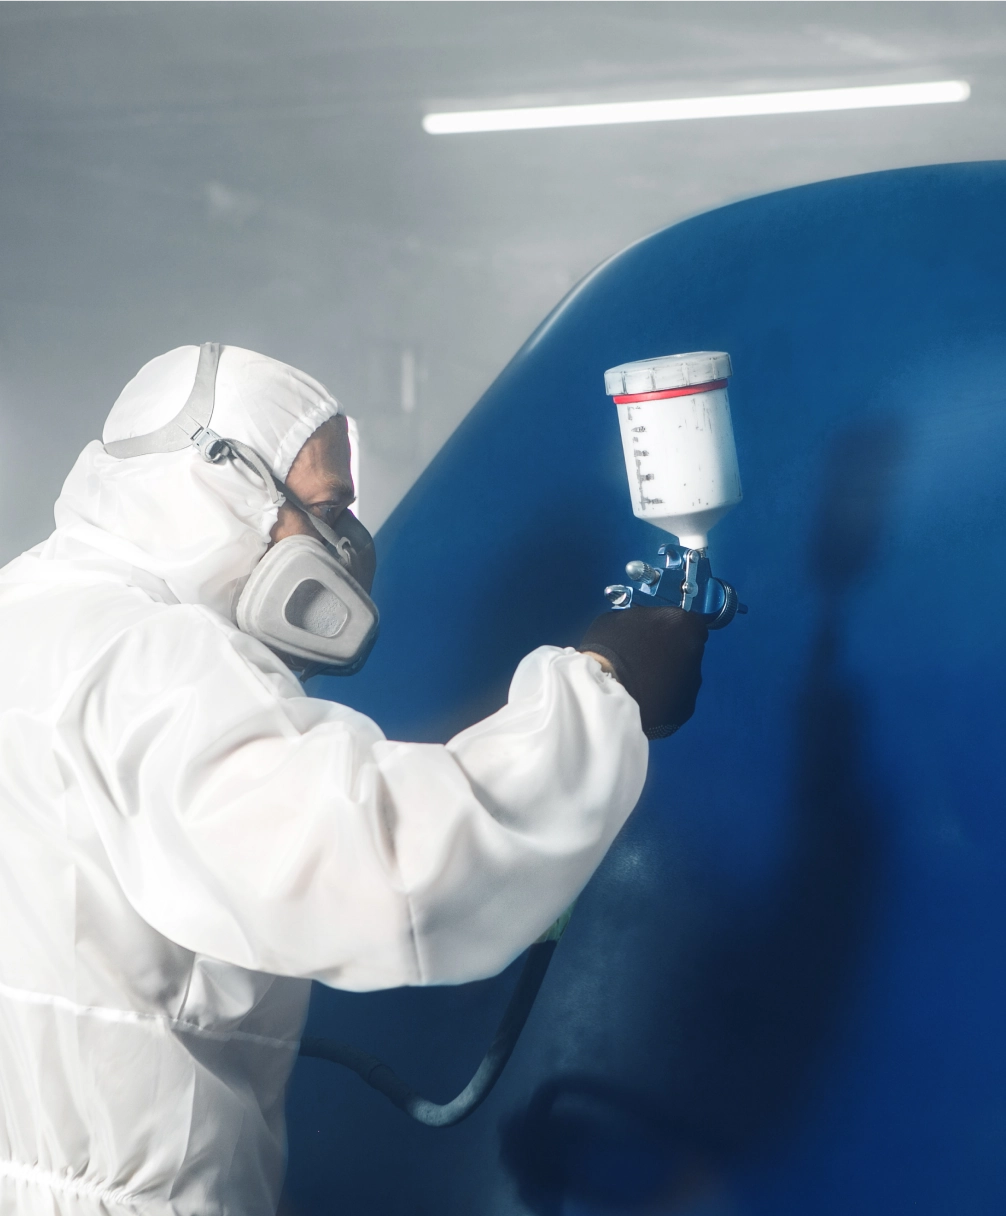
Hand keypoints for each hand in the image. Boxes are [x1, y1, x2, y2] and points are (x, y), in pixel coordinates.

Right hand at [579, 606, 707, 738]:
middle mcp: (695, 653)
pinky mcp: (685, 710)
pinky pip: (676, 700)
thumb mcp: (619, 620)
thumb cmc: (609, 648)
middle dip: (672, 655)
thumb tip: (644, 630)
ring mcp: (693, 684)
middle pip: (688, 651)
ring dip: (669, 678)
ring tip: (642, 684)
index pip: (692, 623)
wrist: (607, 695)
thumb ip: (642, 623)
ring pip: (684, 677)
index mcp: (682, 624)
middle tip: (646, 661)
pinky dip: (665, 700)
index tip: (659, 636)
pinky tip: (645, 701)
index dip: (675, 630)